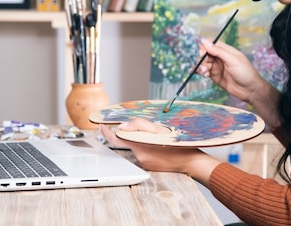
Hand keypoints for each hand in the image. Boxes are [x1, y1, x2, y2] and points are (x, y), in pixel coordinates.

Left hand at [99, 119, 219, 185]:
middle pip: (128, 141)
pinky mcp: (149, 166)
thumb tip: (123, 127)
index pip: (116, 138)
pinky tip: (159, 146)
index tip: (101, 125)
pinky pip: (143, 153)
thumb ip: (138, 125)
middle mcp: (138, 155)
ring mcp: (144, 162)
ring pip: (136, 146)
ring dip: (141, 140)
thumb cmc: (176, 144)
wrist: (190, 162)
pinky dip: (147, 147)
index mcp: (139, 145)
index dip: (106, 132)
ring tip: (158, 138)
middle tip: (138, 129)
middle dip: (131, 134)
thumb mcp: (158, 128)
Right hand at [196, 39, 283, 131]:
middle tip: (205, 67)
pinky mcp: (214, 76)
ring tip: (205, 73)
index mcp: (226, 50)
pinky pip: (203, 71)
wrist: (250, 91)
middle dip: (202, 59)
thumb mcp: (233, 60)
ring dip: (200, 67)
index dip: (204, 47)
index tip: (203, 54)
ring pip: (203, 62)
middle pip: (204, 53)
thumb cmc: (246, 73)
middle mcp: (220, 57)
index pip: (210, 43)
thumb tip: (204, 41)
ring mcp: (217, 66)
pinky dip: (199, 71)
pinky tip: (199, 73)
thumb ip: (218, 51)